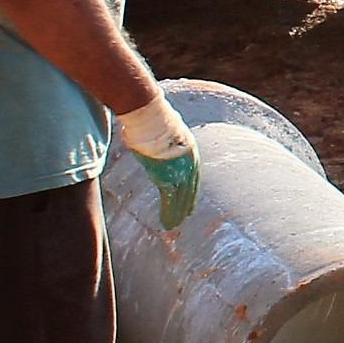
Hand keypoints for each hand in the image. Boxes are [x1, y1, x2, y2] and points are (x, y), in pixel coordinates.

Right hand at [117, 95, 201, 230]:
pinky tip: (168, 223)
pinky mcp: (167, 177)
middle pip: (190, 190)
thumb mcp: (165, 131)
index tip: (190, 201)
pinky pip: (170, 201)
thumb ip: (164, 141)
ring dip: (177, 214)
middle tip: (184, 217)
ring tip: (173, 226)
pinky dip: (169, 213)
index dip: (190, 191)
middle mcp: (189, 163)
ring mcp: (179, 171)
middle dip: (187, 205)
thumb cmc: (152, 118)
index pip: (193, 177)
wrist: (150, 116)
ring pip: (181, 199)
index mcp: (190, 152)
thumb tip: (155, 138)